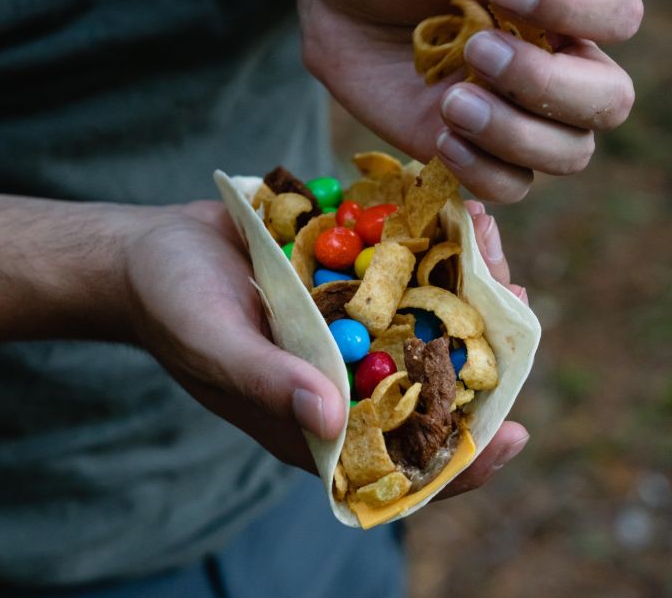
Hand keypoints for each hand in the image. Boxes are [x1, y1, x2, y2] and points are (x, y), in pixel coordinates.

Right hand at [129, 200, 527, 495]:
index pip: (401, 461)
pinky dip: (437, 242)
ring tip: (490, 238)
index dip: (462, 461)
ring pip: (432, 321)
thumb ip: (267, 380)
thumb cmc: (172, 305)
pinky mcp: (353, 283)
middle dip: (485, 350)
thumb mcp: (213, 342)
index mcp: (319, 419)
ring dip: (471, 284)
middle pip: (434, 386)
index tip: (512, 436)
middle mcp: (349, 379)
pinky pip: (409, 270)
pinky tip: (459, 211)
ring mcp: (355, 329)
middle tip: (518, 303)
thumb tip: (330, 419)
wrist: (153, 248)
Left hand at [300, 0, 641, 202]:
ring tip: (451, 102)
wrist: (335, 9)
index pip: (619, 13)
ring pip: (570, 152)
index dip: (577, 10)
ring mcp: (522, 114)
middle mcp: (560, 61)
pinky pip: (514, 184)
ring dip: (515, 133)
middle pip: (609, 99)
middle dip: (547, 85)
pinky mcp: (481, 153)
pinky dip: (484, 170)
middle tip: (478, 52)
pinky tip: (442, 137)